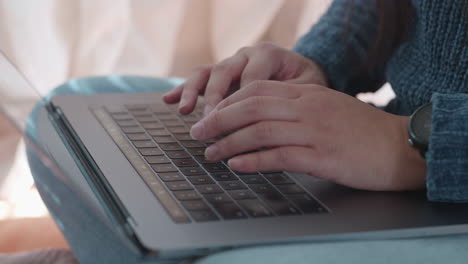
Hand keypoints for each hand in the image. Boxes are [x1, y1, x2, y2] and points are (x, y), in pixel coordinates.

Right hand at [162, 42, 327, 114]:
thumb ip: (290, 100)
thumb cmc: (305, 83)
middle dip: (215, 98)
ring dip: (193, 92)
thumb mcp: (308, 89)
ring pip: (207, 73)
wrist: (300, 72)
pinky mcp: (220, 75)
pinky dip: (183, 89)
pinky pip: (199, 79)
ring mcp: (231, 64)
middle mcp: (245, 56)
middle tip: (209, 120)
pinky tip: (169, 100)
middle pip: (223, 72)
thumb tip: (271, 124)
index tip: (236, 123)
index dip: (242, 102)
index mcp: (268, 55)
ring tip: (185, 110)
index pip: (251, 79)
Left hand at [190, 81, 426, 190]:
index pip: (258, 89)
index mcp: (308, 93)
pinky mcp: (322, 156)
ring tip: (210, 153)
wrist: (401, 146)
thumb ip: (298, 107)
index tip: (212, 114)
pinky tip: (236, 165)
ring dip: (230, 142)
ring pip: (261, 131)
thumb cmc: (363, 131)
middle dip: (220, 119)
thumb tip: (264, 117)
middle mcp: (307, 107)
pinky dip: (254, 160)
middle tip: (198, 132)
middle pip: (252, 106)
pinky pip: (280, 156)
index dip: (229, 102)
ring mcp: (315, 131)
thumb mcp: (328, 107)